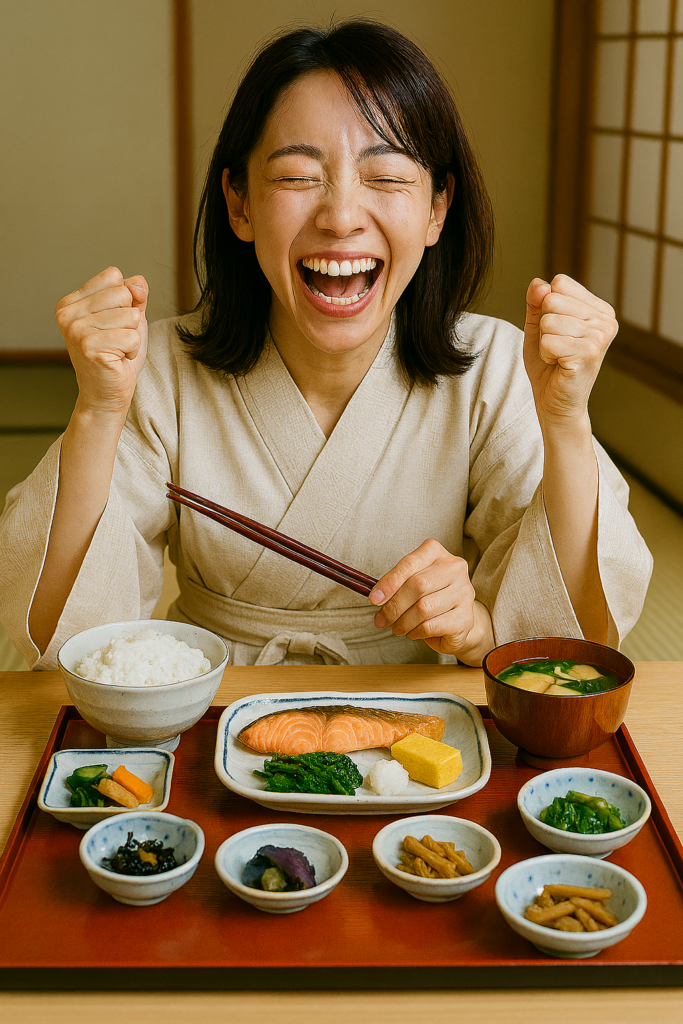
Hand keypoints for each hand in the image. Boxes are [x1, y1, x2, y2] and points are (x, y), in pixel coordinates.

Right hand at [55, 266, 148, 416]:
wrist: (106, 394)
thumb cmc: (117, 355)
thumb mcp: (129, 317)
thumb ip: (135, 294)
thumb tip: (138, 285)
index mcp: (72, 301)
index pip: (114, 276)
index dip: (126, 300)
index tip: (113, 323)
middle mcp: (68, 313)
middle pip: (123, 293)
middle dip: (130, 319)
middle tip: (116, 340)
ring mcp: (76, 330)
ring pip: (130, 316)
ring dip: (132, 337)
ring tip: (116, 350)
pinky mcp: (90, 347)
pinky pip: (132, 337)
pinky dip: (132, 351)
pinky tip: (117, 360)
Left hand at [368, 539, 488, 659]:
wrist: (457, 620)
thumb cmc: (429, 597)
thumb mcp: (411, 583)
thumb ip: (395, 585)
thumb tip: (376, 597)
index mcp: (436, 553)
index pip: (410, 563)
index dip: (389, 582)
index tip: (374, 599)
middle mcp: (454, 568)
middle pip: (417, 586)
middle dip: (394, 606)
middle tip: (382, 620)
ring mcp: (464, 592)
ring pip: (424, 608)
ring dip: (403, 622)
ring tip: (397, 628)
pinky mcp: (466, 617)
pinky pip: (431, 625)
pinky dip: (416, 632)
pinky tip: (414, 632)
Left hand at [523, 274, 616, 427]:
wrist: (556, 401)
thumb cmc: (549, 364)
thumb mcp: (538, 327)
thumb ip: (536, 302)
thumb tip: (539, 283)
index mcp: (599, 309)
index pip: (559, 283)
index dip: (546, 307)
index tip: (557, 331)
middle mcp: (605, 319)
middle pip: (552, 300)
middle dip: (544, 326)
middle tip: (557, 347)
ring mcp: (600, 336)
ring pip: (548, 321)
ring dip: (544, 342)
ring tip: (558, 356)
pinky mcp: (588, 353)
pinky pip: (548, 341)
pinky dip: (546, 354)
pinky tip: (559, 364)